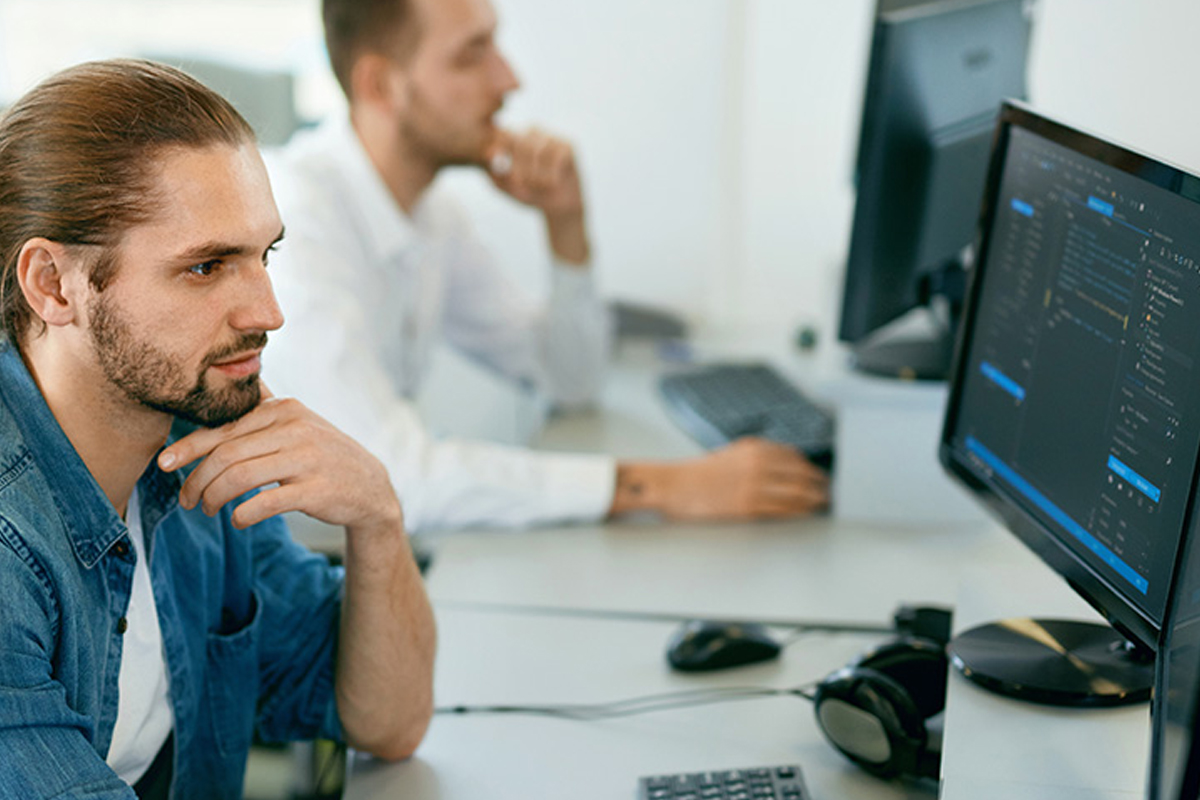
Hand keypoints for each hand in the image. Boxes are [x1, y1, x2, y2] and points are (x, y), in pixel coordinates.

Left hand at [158, 387, 401, 534]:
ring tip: (207, 510)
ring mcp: (308, 459)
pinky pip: (265, 503)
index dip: (189, 447)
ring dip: (214, 499)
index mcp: (284, 409)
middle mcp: (295, 429)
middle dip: (197, 480)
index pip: (224, 428)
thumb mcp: (296, 423)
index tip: (164, 464)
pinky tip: (237, 520)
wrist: (369, 486)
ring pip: (239, 478)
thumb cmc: (321, 455)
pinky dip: (242, 515)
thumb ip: (262, 407)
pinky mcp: (316, 490)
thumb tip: (222, 379)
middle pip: (226, 455)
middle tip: (187, 500)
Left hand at [486, 127, 582, 217]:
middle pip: (520, 142)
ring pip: (538, 151)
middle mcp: (532, 133)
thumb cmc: (531, 194)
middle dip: (519, 168)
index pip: (505, 135)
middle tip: (520, 185)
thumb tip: (489, 156)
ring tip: (539, 187)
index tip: (501, 167)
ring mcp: (550, 137)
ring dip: (536, 175)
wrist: (558, 206)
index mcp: (515, 139)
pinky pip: (555, 158)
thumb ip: (496, 173)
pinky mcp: (567, 145)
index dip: (502, 149)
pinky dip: (551, 176)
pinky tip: (553, 183)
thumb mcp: (508, 188)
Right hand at [612, 438, 829, 520]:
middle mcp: (757, 464)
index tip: (818, 475)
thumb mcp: (731, 454)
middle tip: (829, 491)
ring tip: (823, 504)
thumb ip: (758, 457)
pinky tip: (806, 513)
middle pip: (801, 474)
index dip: (810, 468)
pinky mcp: (747, 506)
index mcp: (753, 448)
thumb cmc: (699, 474)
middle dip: (819, 484)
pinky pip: (783, 509)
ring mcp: (753, 485)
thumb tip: (787, 466)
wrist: (674, 486)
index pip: (794, 456)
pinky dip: (799, 511)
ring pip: (796, 492)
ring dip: (814, 499)